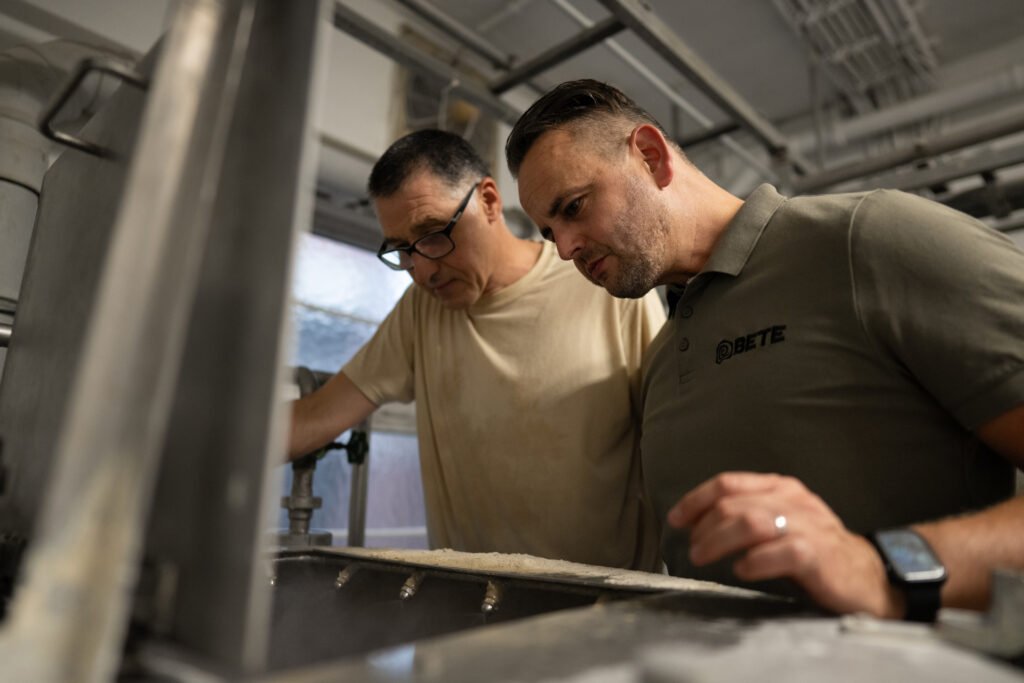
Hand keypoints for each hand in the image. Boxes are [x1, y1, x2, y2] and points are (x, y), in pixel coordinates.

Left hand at [667, 472, 904, 617]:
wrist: (867, 575)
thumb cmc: (815, 549)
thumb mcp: (779, 520)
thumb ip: (744, 515)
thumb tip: (696, 524)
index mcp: (781, 487)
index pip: (728, 483)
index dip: (695, 499)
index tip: (675, 519)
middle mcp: (793, 500)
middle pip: (733, 503)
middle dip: (703, 526)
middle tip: (692, 548)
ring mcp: (808, 525)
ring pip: (751, 522)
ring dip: (718, 541)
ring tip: (702, 557)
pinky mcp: (819, 554)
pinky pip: (781, 552)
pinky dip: (755, 561)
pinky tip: (743, 570)